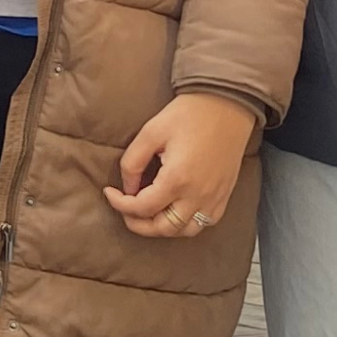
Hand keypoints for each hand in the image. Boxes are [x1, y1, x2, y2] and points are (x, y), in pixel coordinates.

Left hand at [104, 92, 258, 238]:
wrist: (226, 105)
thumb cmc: (188, 114)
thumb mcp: (151, 133)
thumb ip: (133, 163)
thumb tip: (127, 188)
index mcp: (178, 179)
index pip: (142, 208)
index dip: (120, 204)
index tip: (109, 193)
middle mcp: (198, 195)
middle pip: (163, 228)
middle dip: (139, 224)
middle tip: (125, 210)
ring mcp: (214, 198)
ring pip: (185, 231)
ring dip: (162, 228)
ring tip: (147, 213)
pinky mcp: (224, 196)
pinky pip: (205, 223)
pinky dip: (185, 224)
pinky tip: (173, 210)